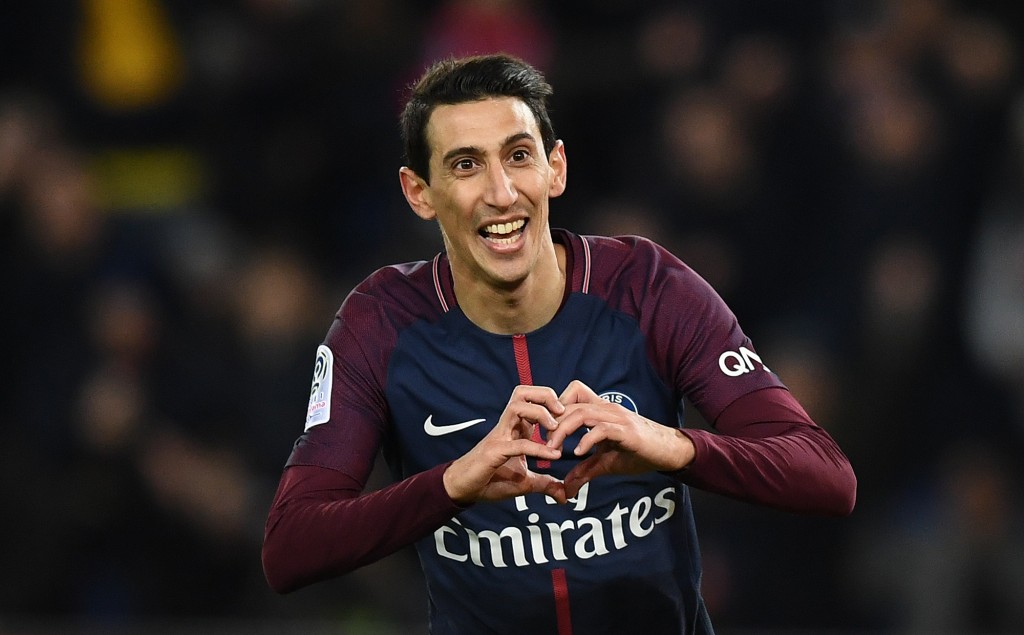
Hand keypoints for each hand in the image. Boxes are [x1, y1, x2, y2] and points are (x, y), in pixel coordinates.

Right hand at [443, 385, 565, 504]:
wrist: (463, 489)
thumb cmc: (490, 480)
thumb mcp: (524, 482)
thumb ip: (545, 484)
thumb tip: (564, 496)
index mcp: (515, 429)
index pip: (532, 400)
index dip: (552, 402)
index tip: (570, 418)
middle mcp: (507, 427)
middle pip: (522, 393)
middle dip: (545, 395)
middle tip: (562, 411)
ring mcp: (499, 437)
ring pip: (516, 407)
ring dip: (540, 413)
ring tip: (555, 427)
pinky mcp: (493, 452)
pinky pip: (517, 444)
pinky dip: (538, 448)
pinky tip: (553, 456)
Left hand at [547, 380, 694, 497]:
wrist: (669, 452)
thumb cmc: (638, 452)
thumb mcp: (606, 462)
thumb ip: (585, 471)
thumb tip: (566, 489)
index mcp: (601, 411)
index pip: (573, 394)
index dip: (555, 408)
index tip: (545, 431)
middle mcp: (607, 409)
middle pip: (571, 406)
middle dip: (552, 424)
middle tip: (543, 445)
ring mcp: (618, 419)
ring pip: (583, 414)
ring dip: (563, 430)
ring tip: (554, 449)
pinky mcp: (627, 432)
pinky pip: (602, 429)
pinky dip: (586, 440)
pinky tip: (577, 453)